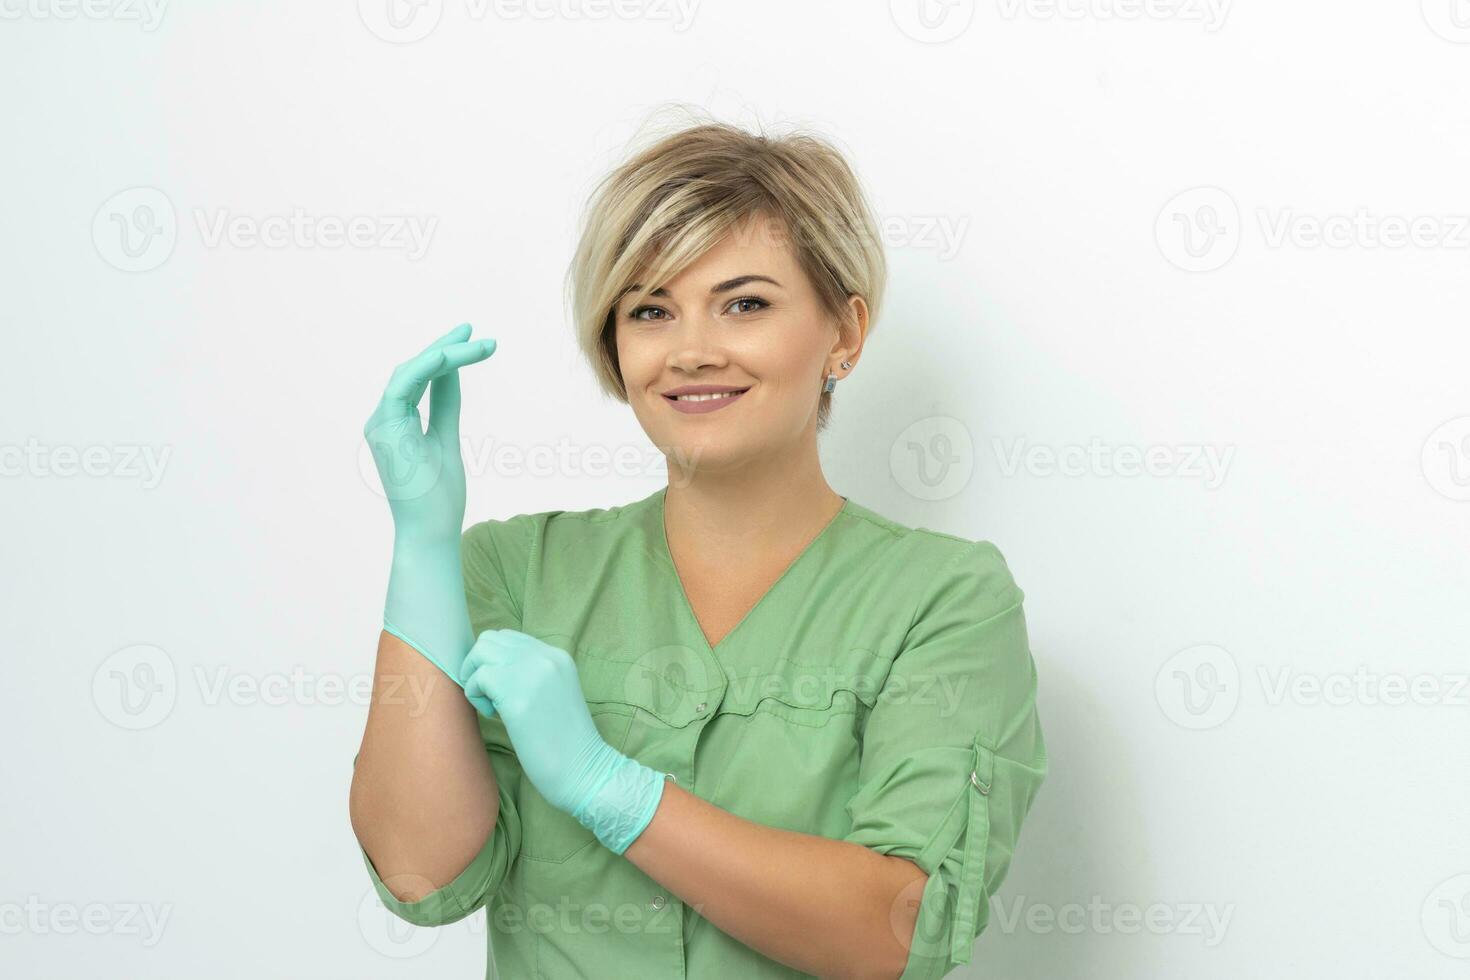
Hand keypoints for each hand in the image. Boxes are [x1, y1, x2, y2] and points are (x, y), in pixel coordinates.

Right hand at [364, 323, 496, 680]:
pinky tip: (452, 357)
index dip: (443, 354)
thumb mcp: (446, 437)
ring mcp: (380, 424)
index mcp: (396, 422)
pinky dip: (427, 368)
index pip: (419, 378)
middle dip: (444, 346)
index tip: (472, 338)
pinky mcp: (384, 430)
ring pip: (410, 372)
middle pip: (414, 370)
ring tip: (479, 344)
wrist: (431, 531)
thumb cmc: (439, 496)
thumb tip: (452, 371)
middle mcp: (383, 420)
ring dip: (445, 354)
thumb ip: (445, 403)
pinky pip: (404, 386)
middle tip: (474, 330)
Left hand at [458, 630, 665, 854]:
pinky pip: (478, 678)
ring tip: (491, 705)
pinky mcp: (517, 695)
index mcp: (557, 656)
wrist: (583, 769)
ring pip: (481, 653)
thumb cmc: (565, 741)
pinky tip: (493, 715)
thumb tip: (492, 668)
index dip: (495, 661)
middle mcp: (545, 657)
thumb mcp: (555, 693)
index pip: (510, 638)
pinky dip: (475, 694)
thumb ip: (532, 675)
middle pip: (490, 640)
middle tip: (490, 696)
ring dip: (475, 677)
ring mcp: (531, 673)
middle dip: (480, 666)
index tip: (500, 689)